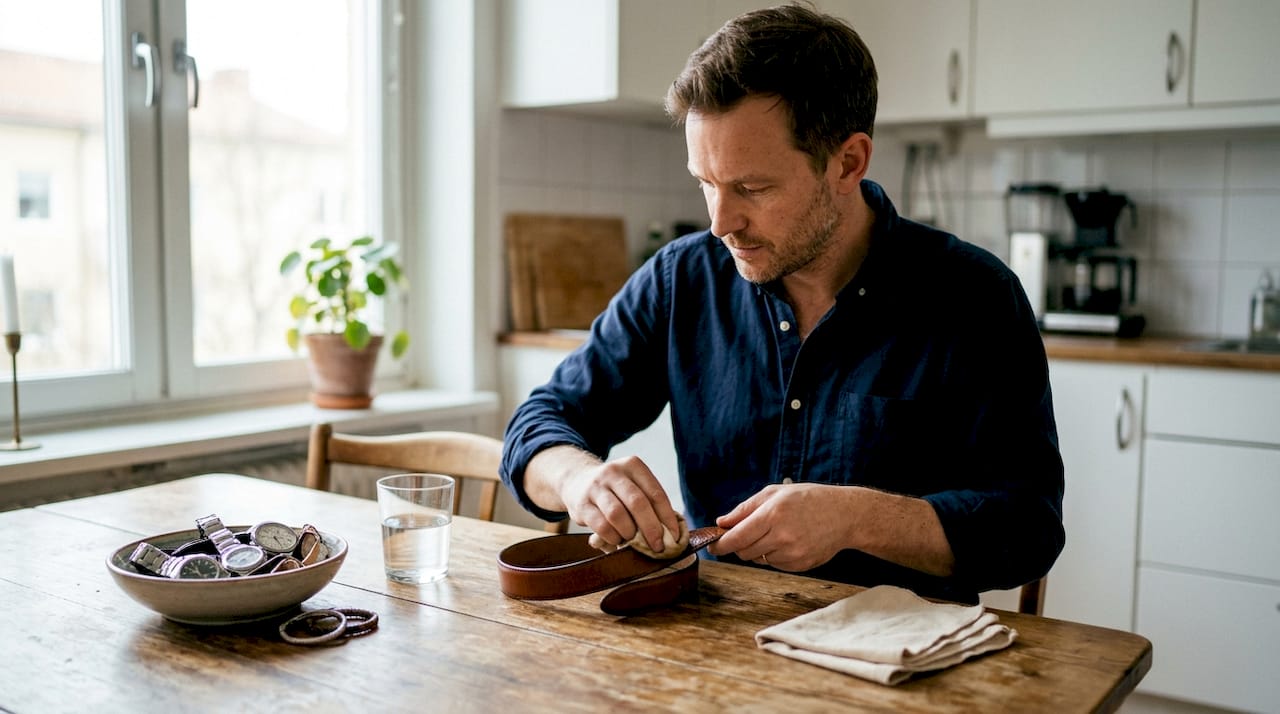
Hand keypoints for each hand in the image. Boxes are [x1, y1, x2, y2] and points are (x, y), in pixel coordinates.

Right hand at [559, 454, 680, 553]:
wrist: (577, 481)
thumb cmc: (615, 491)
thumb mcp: (632, 486)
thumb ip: (649, 504)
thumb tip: (670, 534)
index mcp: (633, 465)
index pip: (656, 493)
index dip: (667, 517)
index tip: (674, 536)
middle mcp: (614, 472)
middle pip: (638, 503)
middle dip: (651, 528)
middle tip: (658, 546)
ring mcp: (595, 486)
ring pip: (617, 514)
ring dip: (629, 533)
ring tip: (633, 541)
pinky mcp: (581, 504)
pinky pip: (601, 525)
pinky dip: (613, 537)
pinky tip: (617, 541)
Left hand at [708, 483, 853, 571]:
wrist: (844, 515)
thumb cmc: (807, 499)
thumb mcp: (775, 493)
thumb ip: (745, 509)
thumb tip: (721, 523)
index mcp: (772, 515)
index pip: (736, 538)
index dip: (720, 544)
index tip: (712, 546)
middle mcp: (781, 536)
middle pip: (744, 552)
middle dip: (739, 545)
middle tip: (749, 533)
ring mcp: (792, 553)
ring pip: (759, 559)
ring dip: (759, 549)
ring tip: (778, 531)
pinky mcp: (800, 565)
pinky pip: (775, 564)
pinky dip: (775, 555)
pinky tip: (790, 540)